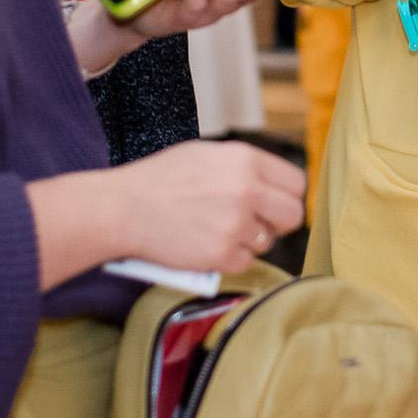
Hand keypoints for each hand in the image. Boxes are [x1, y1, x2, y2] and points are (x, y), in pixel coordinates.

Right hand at [108, 140, 306, 274]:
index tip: (274, 205)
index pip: (295, 183)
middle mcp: (247, 189)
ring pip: (267, 241)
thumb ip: (242, 168)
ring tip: (218, 233)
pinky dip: (229, 260)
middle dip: (278, 224)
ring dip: (248, 242)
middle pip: (293, 215)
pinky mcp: (222, 252)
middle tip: (258, 226)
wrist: (122, 207)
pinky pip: (245, 262)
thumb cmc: (158, 180)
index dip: (286, 197)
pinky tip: (207, 248)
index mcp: (245, 159)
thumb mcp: (206, 155)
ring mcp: (235, 222)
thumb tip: (270, 185)